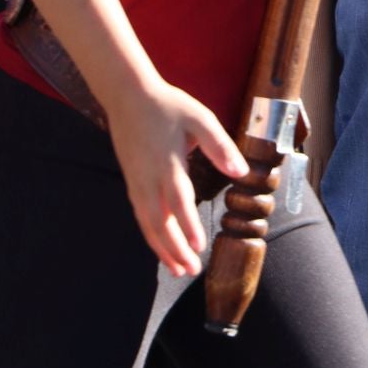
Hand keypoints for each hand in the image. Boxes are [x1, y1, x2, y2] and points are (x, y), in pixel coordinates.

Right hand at [106, 79, 247, 276]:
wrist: (128, 96)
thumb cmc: (168, 106)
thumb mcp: (199, 117)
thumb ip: (219, 145)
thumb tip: (240, 171)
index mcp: (168, 163)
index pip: (178, 201)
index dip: (188, 225)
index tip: (198, 247)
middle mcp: (149, 178)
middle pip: (159, 222)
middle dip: (175, 249)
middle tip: (191, 270)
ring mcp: (137, 182)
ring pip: (148, 224)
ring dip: (162, 249)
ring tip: (178, 270)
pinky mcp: (132, 183)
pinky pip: (141, 216)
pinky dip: (151, 236)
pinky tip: (161, 248)